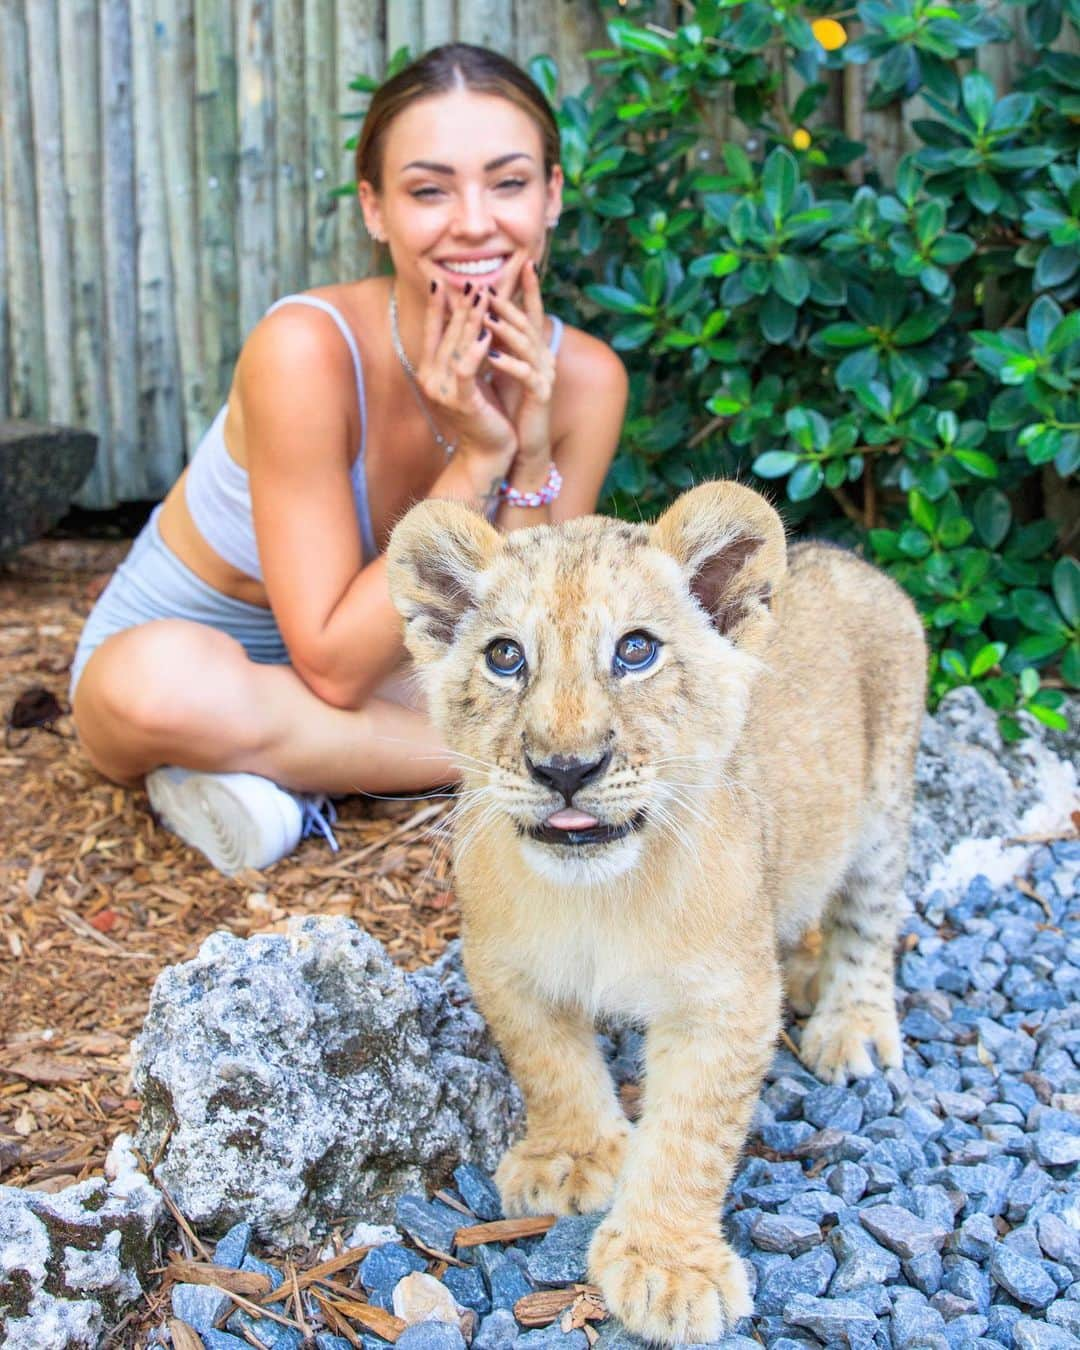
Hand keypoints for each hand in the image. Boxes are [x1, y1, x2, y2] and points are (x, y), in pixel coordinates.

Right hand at [415, 272, 515, 475]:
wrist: (489, 450)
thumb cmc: (485, 411)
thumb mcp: (474, 374)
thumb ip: (467, 348)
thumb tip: (472, 316)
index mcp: (430, 370)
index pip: (433, 330)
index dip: (438, 304)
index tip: (442, 278)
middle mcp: (431, 378)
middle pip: (446, 333)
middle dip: (460, 305)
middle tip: (472, 279)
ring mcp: (443, 391)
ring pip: (456, 346)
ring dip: (470, 319)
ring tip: (483, 295)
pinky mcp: (461, 402)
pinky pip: (466, 370)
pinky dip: (476, 349)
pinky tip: (487, 331)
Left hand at [484, 256, 555, 469]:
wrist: (521, 445)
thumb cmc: (510, 406)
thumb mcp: (501, 368)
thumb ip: (497, 342)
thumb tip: (482, 314)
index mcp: (534, 350)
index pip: (532, 312)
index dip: (530, 288)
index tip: (523, 262)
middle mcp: (543, 358)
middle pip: (528, 323)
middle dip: (509, 303)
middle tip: (489, 286)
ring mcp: (544, 376)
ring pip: (527, 346)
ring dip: (505, 330)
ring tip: (486, 317)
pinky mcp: (540, 396)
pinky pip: (526, 375)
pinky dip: (509, 365)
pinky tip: (493, 357)